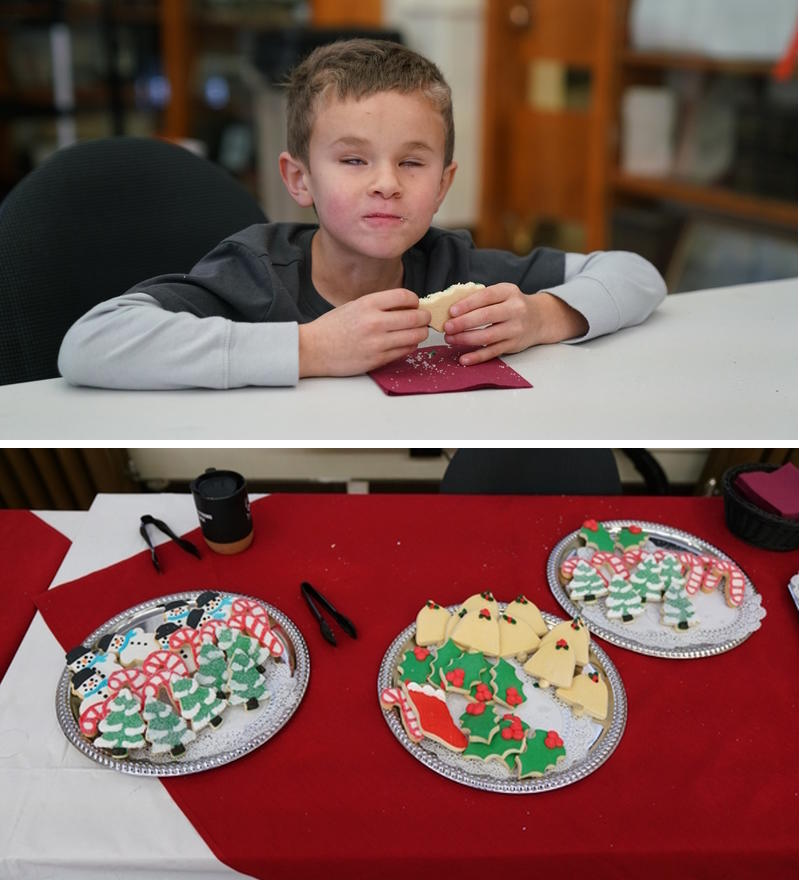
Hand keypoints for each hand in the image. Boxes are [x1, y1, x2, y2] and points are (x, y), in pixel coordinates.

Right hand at [298, 288, 429, 376]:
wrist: (313, 349)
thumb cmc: (331, 327)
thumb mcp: (354, 306)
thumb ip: (378, 305)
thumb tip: (405, 306)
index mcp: (368, 304)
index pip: (405, 297)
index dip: (415, 300)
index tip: (415, 304)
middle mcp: (375, 322)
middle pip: (415, 317)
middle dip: (424, 318)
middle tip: (424, 319)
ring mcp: (378, 342)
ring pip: (415, 336)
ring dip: (420, 333)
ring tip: (417, 332)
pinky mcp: (378, 359)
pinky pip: (405, 351)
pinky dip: (410, 346)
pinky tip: (406, 343)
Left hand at [442, 284, 588, 365]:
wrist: (540, 319)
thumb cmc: (512, 305)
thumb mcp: (502, 294)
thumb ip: (481, 298)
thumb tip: (451, 309)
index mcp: (509, 292)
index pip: (486, 297)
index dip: (467, 304)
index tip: (451, 311)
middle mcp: (515, 309)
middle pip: (486, 317)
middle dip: (463, 323)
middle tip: (447, 327)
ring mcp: (515, 329)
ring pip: (488, 336)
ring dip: (466, 339)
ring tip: (450, 339)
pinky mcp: (513, 345)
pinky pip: (492, 352)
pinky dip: (477, 356)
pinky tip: (464, 358)